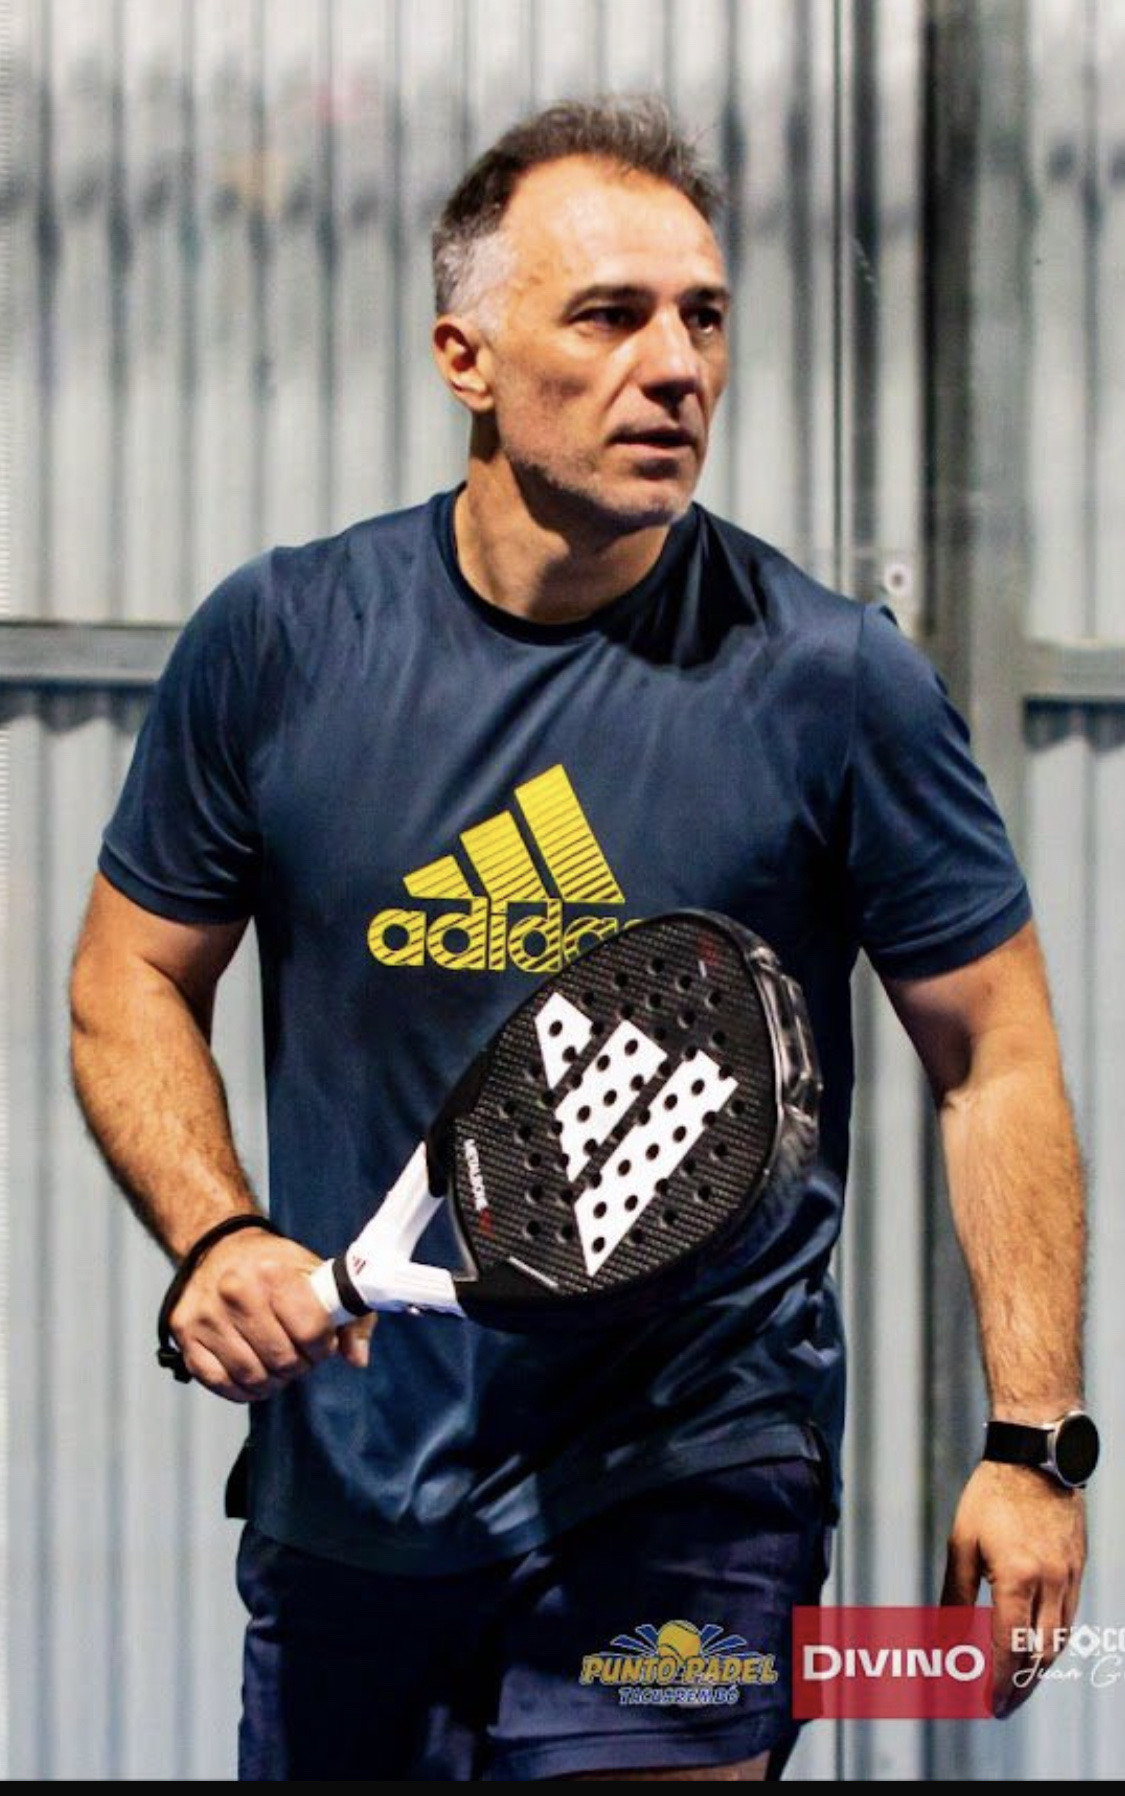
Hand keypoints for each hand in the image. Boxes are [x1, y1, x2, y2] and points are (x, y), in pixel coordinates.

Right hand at [168, 1228, 376, 1401]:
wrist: (219, 1248)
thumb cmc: (276, 1266)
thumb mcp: (317, 1275)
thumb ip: (348, 1317)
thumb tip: (356, 1359)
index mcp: (272, 1271)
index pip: (312, 1331)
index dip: (322, 1345)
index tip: (320, 1341)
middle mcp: (235, 1291)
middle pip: (282, 1360)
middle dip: (298, 1366)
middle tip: (298, 1355)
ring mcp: (206, 1315)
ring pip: (252, 1376)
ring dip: (272, 1381)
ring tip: (277, 1365)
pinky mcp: (185, 1334)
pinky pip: (219, 1383)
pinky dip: (242, 1390)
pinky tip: (253, 1376)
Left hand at [941, 1460, 1086, 1715]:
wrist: (1034, 1457)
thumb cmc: (990, 1496)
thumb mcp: (962, 1543)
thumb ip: (955, 1596)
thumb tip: (943, 1637)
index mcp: (1016, 1578)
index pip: (1009, 1646)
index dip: (998, 1680)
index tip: (988, 1704)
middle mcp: (1049, 1583)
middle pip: (1039, 1653)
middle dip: (1021, 1686)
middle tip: (1003, 1706)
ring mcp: (1068, 1576)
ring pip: (1059, 1640)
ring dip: (1039, 1669)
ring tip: (1019, 1685)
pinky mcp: (1077, 1568)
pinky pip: (1070, 1617)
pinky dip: (1053, 1641)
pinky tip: (1038, 1648)